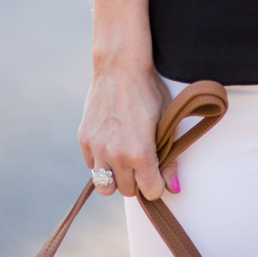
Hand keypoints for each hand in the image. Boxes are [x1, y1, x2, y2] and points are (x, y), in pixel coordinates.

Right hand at [78, 62, 178, 200]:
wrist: (120, 65)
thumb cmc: (148, 90)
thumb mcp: (165, 121)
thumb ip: (169, 156)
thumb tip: (173, 186)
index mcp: (140, 153)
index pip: (149, 191)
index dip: (156, 185)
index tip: (157, 176)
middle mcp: (116, 155)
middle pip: (127, 190)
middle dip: (137, 181)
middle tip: (142, 163)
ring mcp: (97, 148)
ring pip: (106, 186)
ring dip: (117, 178)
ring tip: (124, 160)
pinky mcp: (84, 139)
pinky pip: (92, 166)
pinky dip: (101, 162)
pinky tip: (110, 144)